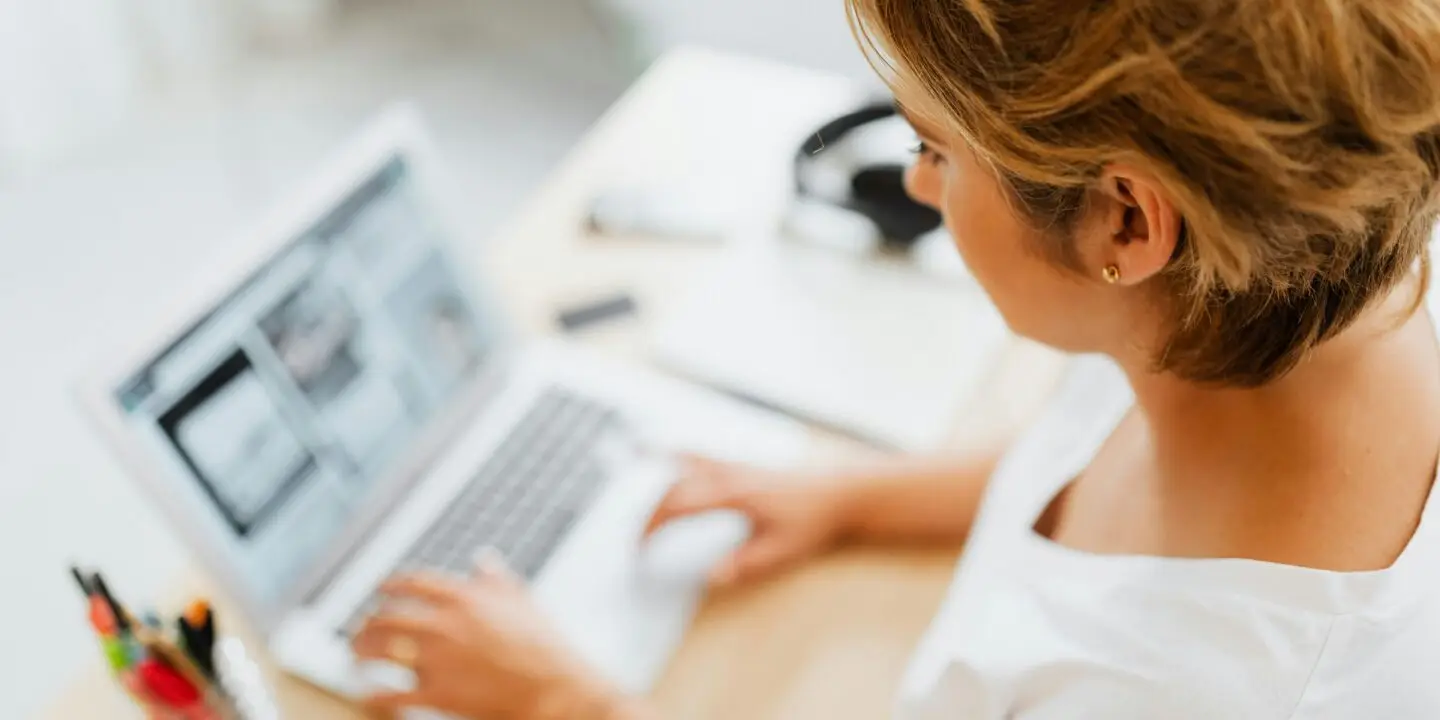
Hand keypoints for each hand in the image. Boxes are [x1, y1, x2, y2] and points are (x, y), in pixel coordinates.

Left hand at [351, 552, 641, 719]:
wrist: (556, 687)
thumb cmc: (544, 644)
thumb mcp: (521, 599)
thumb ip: (495, 578)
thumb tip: (483, 560)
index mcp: (463, 598)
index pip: (411, 583)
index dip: (388, 585)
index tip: (379, 590)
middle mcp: (444, 625)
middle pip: (387, 617)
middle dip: (367, 622)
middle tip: (361, 627)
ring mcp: (439, 661)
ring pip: (382, 651)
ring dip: (362, 651)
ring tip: (356, 655)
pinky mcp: (439, 696)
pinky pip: (394, 695)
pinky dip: (374, 695)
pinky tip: (366, 693)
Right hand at [644, 455, 855, 586]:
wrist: (839, 492)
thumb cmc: (812, 520)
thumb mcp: (782, 550)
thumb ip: (745, 564)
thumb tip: (711, 576)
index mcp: (732, 493)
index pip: (678, 504)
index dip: (652, 526)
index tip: (640, 548)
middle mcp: (728, 473)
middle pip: (674, 485)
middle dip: (649, 510)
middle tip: (637, 539)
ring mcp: (734, 465)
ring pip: (684, 462)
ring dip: (658, 473)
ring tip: (631, 466)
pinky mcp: (741, 465)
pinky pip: (700, 453)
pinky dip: (677, 453)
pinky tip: (664, 448)